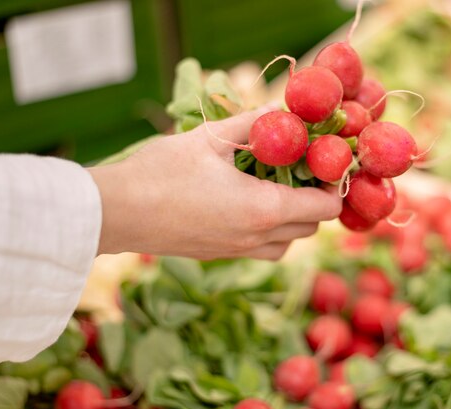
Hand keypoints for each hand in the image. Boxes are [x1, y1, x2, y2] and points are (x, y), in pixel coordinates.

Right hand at [89, 105, 341, 259]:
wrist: (117, 212)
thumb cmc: (162, 171)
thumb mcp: (210, 138)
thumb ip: (252, 123)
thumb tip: (279, 111)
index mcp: (264, 208)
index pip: (324, 208)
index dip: (333, 186)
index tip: (323, 164)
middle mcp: (257, 237)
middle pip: (311, 228)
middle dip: (316, 202)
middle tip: (301, 172)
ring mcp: (238, 251)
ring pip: (287, 244)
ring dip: (294, 221)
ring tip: (278, 191)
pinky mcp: (220, 255)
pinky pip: (262, 250)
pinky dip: (270, 233)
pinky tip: (250, 206)